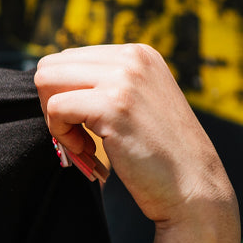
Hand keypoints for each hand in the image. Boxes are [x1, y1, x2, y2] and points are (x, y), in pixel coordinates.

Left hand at [35, 44, 233, 226]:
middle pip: (51, 66)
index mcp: (137, 54)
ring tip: (80, 142)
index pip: (67, 58)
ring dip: (54, 117)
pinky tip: (86, 150)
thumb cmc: (160, 154)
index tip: (82, 123)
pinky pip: (56, 108)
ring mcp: (124, 79)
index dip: (63, 94)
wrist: (194, 188)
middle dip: (51, 102)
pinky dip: (61, 133)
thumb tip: (50, 79)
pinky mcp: (114, 105)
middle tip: (75, 134)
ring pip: (47, 81)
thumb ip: (105, 84)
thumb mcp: (138, 102)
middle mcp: (132, 58)